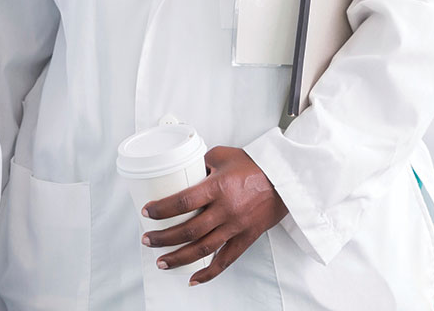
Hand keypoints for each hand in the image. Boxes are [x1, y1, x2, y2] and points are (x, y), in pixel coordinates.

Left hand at [142, 146, 288, 284]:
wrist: (286, 179)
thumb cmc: (254, 165)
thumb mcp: (222, 155)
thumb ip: (200, 163)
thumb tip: (179, 169)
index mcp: (218, 188)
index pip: (183, 201)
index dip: (162, 209)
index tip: (147, 212)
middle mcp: (226, 210)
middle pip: (189, 230)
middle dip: (164, 238)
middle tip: (147, 240)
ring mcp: (236, 227)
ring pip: (203, 249)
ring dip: (180, 258)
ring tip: (162, 261)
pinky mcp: (246, 238)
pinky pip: (226, 260)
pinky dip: (209, 272)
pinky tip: (193, 278)